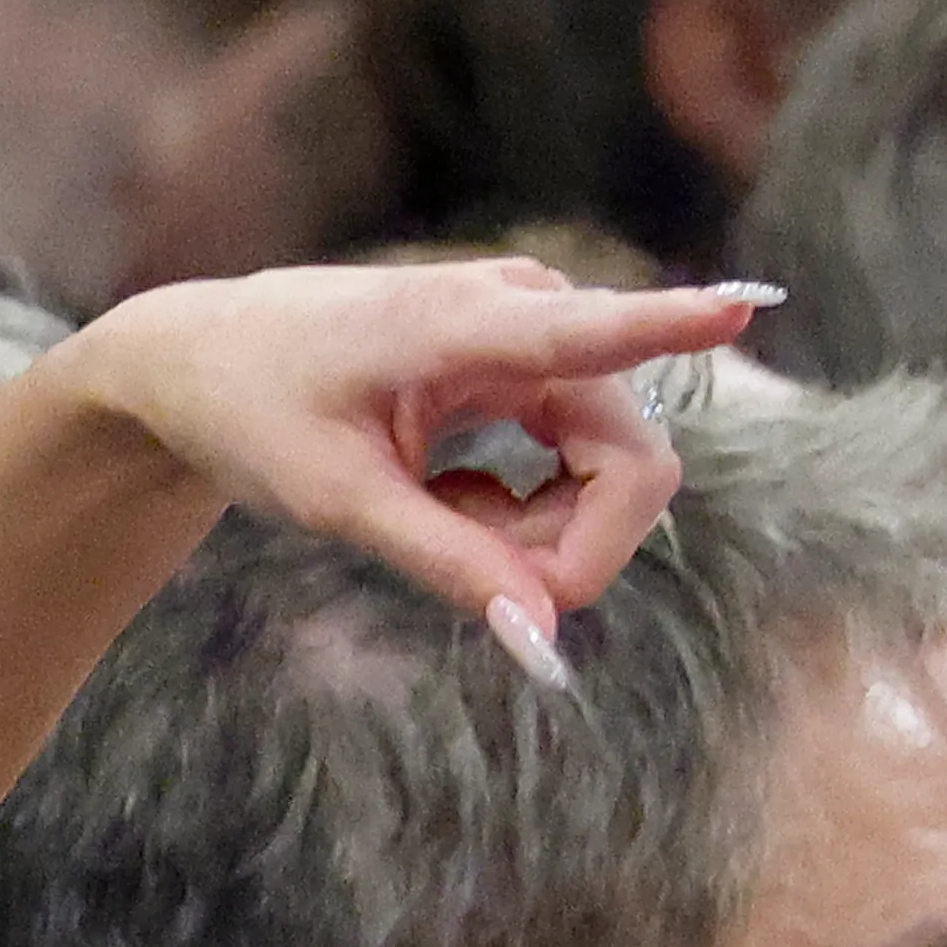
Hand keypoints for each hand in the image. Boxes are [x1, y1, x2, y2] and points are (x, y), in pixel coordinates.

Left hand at [52, 256, 777, 658]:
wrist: (204, 362)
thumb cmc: (257, 415)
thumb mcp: (338, 502)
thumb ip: (445, 562)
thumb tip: (541, 635)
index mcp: (467, 326)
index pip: (592, 330)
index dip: (675, 326)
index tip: (742, 311)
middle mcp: (527, 311)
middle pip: (629, 460)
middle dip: (573, 546)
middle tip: (484, 590)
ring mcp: (540, 335)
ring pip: (613, 467)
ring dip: (543, 530)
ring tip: (441, 522)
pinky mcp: (538, 364)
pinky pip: (583, 460)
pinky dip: (527, 508)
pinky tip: (451, 495)